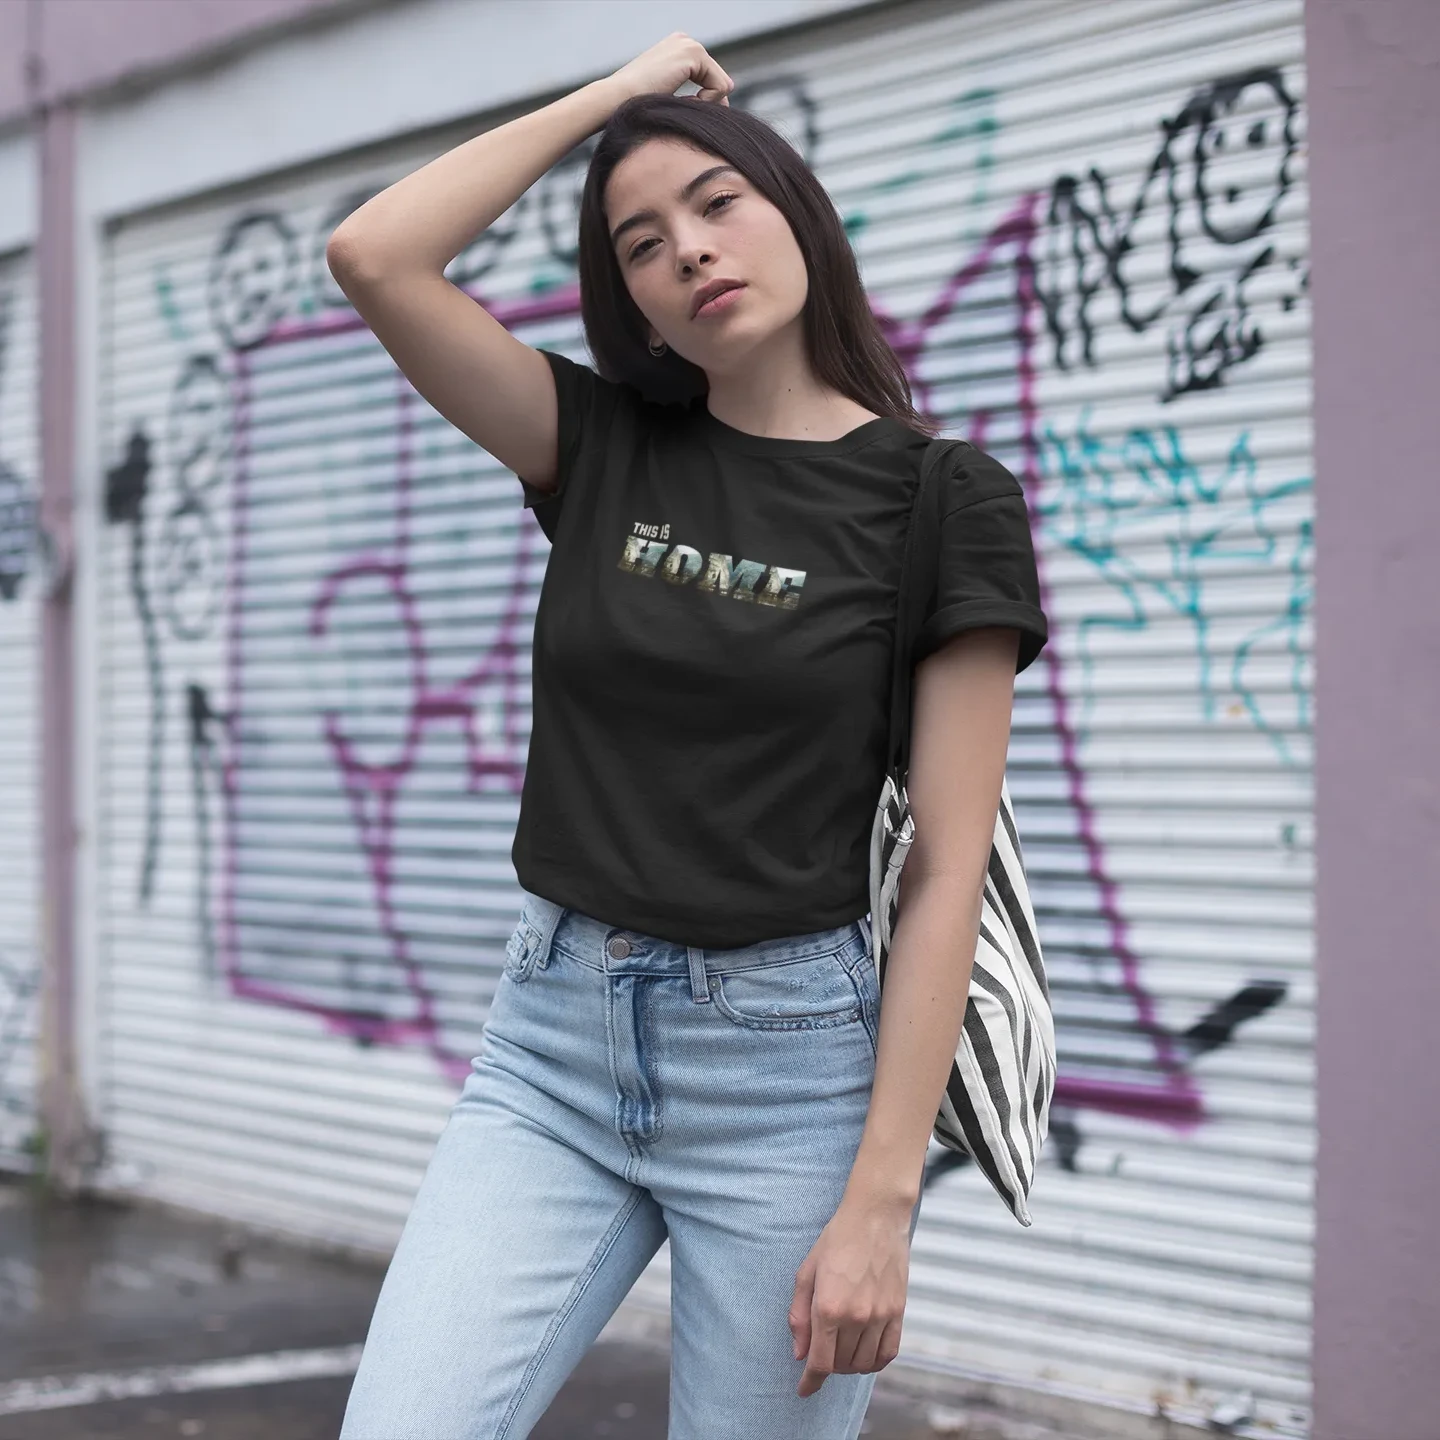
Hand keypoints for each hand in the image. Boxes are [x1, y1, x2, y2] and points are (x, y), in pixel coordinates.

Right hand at [606, 32, 733, 106]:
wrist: (616, 100)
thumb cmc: (636, 106)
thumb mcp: (668, 98)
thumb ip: (693, 97)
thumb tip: (725, 103)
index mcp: (677, 49)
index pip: (711, 80)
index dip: (703, 102)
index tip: (679, 106)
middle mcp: (685, 41)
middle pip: (720, 82)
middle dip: (706, 103)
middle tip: (680, 107)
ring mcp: (689, 44)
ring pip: (722, 85)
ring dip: (705, 104)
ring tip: (679, 103)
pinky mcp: (693, 54)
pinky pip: (721, 87)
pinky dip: (707, 102)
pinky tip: (682, 100)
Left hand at [788, 1193, 910, 1397]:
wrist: (875, 1217)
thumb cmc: (836, 1240)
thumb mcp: (807, 1272)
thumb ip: (799, 1315)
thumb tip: (799, 1353)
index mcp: (828, 1307)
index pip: (819, 1363)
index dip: (810, 1382)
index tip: (804, 1390)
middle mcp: (856, 1317)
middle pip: (840, 1365)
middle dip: (826, 1365)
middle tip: (821, 1350)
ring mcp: (880, 1316)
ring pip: (863, 1364)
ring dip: (848, 1364)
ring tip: (841, 1347)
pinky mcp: (898, 1312)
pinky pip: (888, 1354)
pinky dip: (874, 1362)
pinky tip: (864, 1352)